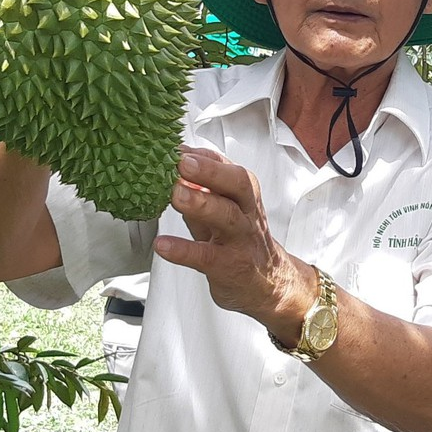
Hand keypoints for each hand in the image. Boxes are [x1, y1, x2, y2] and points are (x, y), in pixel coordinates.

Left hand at [153, 147, 315, 335]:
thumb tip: (168, 171)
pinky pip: (206, 257)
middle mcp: (246, 212)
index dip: (202, 156)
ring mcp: (240, 240)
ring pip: (226, 217)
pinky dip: (183, 250)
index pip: (227, 166)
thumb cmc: (240, 242)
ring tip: (175, 194)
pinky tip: (163, 245)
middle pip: (237, 184)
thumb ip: (198, 192)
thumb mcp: (221, 211)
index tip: (176, 148)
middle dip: (210, 171)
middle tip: (182, 163)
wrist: (269, 284)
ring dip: (200, 203)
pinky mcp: (229, 266)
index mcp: (244, 195)